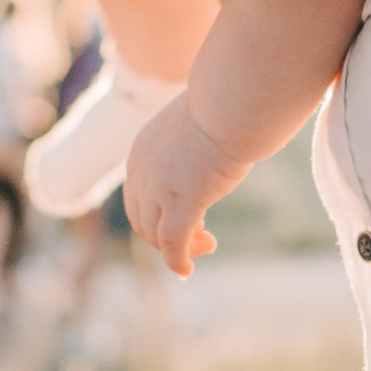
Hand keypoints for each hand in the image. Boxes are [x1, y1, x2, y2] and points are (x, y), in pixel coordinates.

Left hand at [123, 94, 254, 277]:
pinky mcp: (181, 204)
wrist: (231, 102)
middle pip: (143, 220)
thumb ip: (191, 141)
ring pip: (157, 235)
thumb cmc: (226, 104)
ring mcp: (159, 190)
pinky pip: (173, 245)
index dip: (158, 213)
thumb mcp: (197, 122)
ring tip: (208, 245)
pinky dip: (178, 261)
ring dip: (179, 247)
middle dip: (167, 234)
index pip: (138, 196)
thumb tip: (207, 148)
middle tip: (202, 236)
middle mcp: (142, 172)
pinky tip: (187, 269)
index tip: (190, 214)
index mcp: (142, 150)